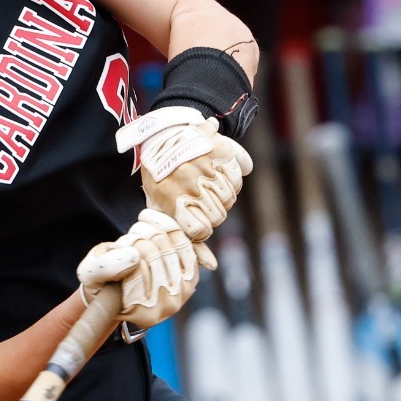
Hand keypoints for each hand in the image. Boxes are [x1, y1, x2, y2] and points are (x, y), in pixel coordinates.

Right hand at [77, 210, 216, 328]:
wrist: (119, 288)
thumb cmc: (102, 281)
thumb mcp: (90, 274)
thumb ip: (104, 266)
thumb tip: (134, 256)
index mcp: (144, 313)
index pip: (139, 267)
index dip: (126, 247)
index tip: (119, 245)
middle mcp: (168, 306)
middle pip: (156, 253)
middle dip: (138, 237)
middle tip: (128, 238)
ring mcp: (184, 292)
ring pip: (170, 244)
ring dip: (151, 230)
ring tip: (138, 232)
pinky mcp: (192, 276)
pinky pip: (184, 242)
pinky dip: (167, 226)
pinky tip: (151, 221)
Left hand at [114, 107, 253, 241]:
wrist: (163, 134)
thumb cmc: (162, 179)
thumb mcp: (164, 210)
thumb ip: (188, 239)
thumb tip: (212, 266)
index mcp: (171, 198)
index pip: (201, 231)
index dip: (202, 227)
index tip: (195, 219)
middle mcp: (188, 182)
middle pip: (219, 215)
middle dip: (212, 210)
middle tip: (200, 197)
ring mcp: (204, 165)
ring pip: (230, 196)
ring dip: (223, 193)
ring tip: (208, 183)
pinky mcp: (219, 149)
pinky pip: (238, 174)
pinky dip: (233, 176)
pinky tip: (217, 170)